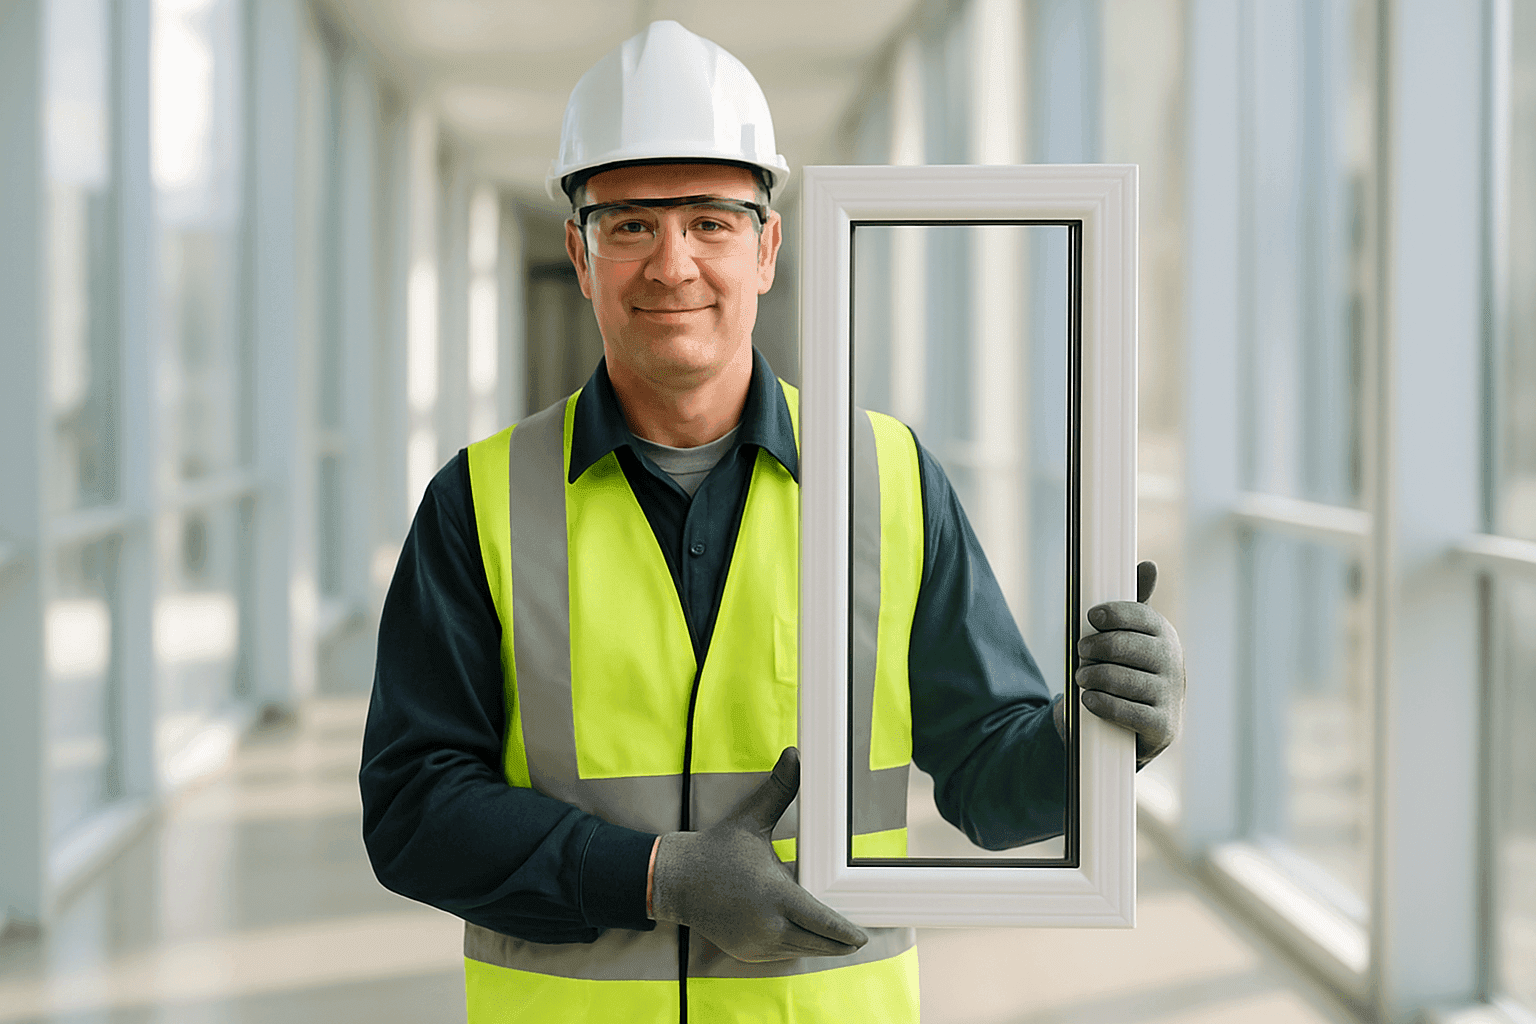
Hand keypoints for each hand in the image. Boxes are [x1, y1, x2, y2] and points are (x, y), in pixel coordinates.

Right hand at [649, 747, 869, 961]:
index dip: (845, 933)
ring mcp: (756, 945)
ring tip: (841, 939)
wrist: (676, 880)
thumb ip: (779, 790)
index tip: (863, 936)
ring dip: (820, 945)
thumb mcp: (751, 818)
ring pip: (802, 951)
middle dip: (841, 943)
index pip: (821, 923)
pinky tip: (808, 936)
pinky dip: (798, 945)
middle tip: (860, 938)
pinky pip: (783, 953)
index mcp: (774, 895)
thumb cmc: (717, 848)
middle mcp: (767, 926)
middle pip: (818, 944)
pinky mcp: (748, 953)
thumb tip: (796, 754)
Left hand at [1075, 561, 1185, 767]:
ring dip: (1094, 677)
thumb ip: (1132, 607)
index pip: (1142, 617)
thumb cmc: (1126, 671)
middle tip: (1080, 651)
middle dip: (1097, 648)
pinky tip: (1090, 699)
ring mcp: (1171, 696)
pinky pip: (1129, 712)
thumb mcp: (1129, 638)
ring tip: (1081, 677)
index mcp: (1164, 635)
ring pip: (1124, 679)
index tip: (1092, 616)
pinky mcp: (1163, 727)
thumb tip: (1150, 564)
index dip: (1115, 614)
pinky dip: (1104, 704)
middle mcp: (1173, 663)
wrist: (1133, 727)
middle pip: (1128, 647)